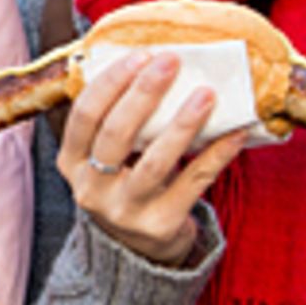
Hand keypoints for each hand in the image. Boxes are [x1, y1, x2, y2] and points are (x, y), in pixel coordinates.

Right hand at [57, 51, 247, 265]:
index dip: (110, 82)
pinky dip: (216, 155)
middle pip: (116, 133)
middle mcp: (91, 188)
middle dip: (144, 92)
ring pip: (155, 160)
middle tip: (171, 62)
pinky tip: (234, 132)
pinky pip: (193, 182)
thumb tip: (151, 64)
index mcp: (71, 163)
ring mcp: (124, 210)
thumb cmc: (124, 184)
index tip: (140, 55)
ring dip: (183, 123)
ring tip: (206, 94)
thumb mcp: (103, 158)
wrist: (137, 249)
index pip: (84, 115)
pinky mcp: (159, 225)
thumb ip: (114, 122)